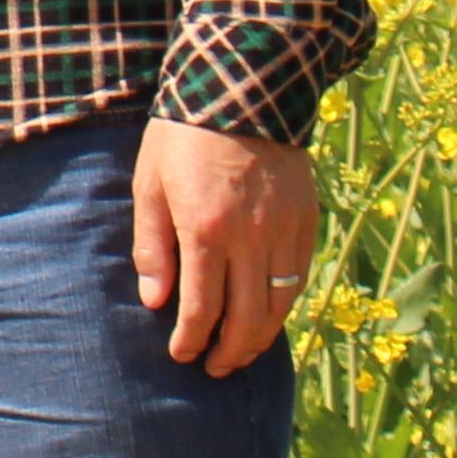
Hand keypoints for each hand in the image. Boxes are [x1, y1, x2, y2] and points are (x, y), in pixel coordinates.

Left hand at [133, 118, 318, 375]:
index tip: (181, 355)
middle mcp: (251, 238)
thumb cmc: (183, 136)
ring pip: (279, 304)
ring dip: (261, 338)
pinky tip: (269, 316)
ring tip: (242, 354)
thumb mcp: (150, 185)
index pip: (202, 308)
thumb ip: (153, 246)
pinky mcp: (307, 219)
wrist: (242, 88)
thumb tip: (155, 302)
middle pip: (247, 319)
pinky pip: (299, 276)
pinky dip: (285, 304)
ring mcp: (284, 230)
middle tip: (213, 369)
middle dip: (229, 352)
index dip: (191, 340)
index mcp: (206, 231)